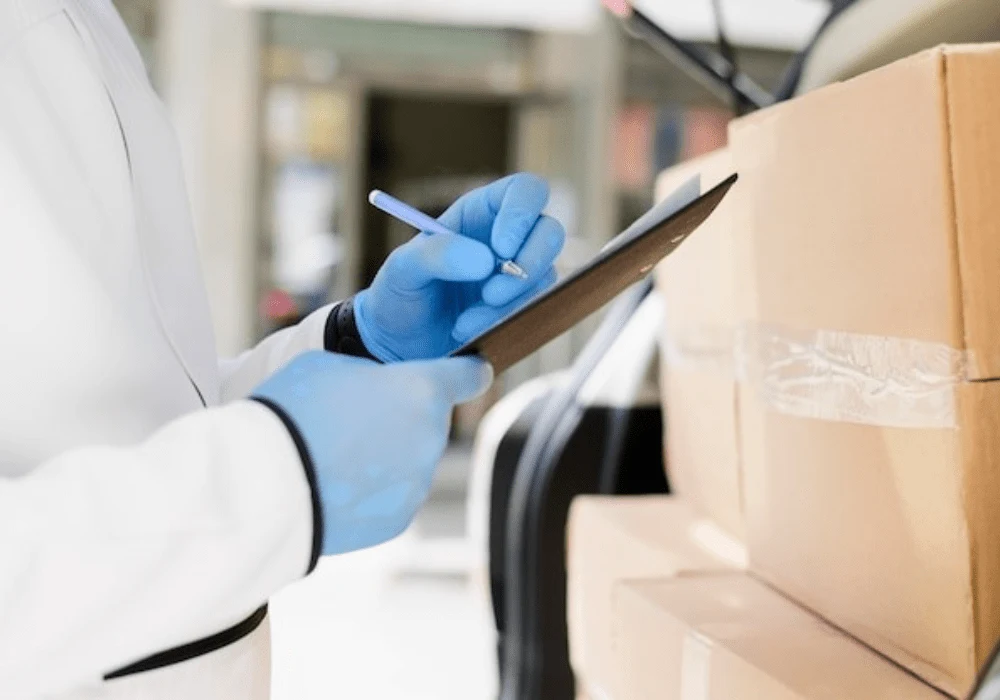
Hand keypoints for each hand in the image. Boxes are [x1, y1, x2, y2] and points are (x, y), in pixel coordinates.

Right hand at [252, 351, 491, 554]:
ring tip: (335, 455)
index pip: (466, 376)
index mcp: (421, 391)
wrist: (266, 483)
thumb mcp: (329, 366)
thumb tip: (375, 390)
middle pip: (427, 421)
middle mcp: (431, 439)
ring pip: (410, 461)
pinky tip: (335, 484)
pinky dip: (373, 491)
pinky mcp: (399, 520)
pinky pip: (393, 496)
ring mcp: (418, 484)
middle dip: (400, 417)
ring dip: (386, 456)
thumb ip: (368, 375)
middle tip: (351, 418)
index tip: (473, 372)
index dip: (468, 372)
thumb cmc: (294, 411)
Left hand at [354, 173, 565, 361]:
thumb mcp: (402, 269)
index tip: (501, 248)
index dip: (522, 212)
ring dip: (511, 300)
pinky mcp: (520, 309)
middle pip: (550, 231)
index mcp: (479, 213)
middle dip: (531, 261)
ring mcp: (517, 276)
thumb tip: (486, 259)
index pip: (523, 192)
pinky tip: (470, 330)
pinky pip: (533, 310)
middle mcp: (506, 240)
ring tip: (466, 320)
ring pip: (545, 276)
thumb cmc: (399, 296)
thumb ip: (435, 254)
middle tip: (493, 291)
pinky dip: (504, 322)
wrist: (398, 345)